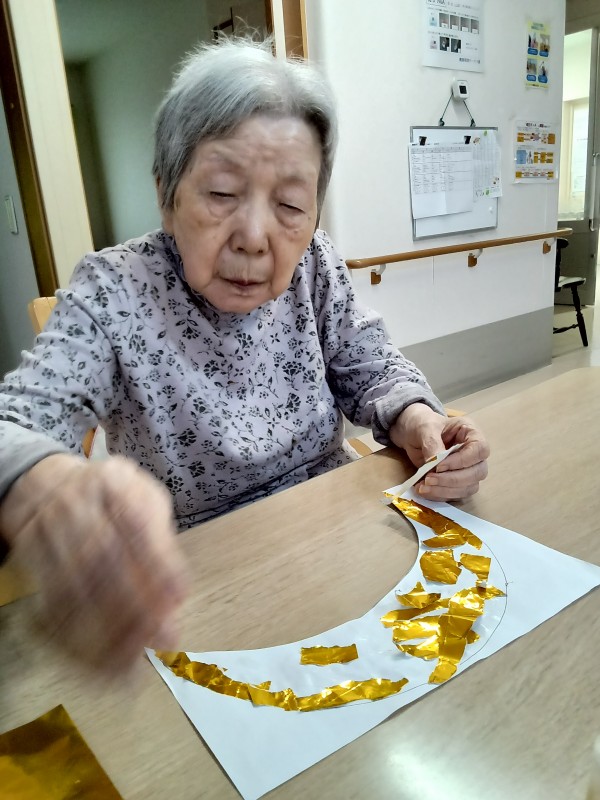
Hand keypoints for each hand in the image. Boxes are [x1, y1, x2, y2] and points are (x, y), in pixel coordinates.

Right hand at [0, 454, 187, 673]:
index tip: (177, 599)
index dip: (159, 564)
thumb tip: (178, 600)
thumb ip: (163, 545)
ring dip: (104, 625)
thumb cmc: (110, 500)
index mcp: (115, 480)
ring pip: (76, 582)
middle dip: (133, 603)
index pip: (138, 524)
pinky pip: (51, 596)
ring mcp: (48, 525)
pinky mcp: (29, 551)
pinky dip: (73, 628)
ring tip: (131, 656)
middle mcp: (77, 499)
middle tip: (156, 638)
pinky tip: (95, 651)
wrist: (47, 486)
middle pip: (105, 557)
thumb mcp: (144, 502)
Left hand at [389, 403, 488, 500]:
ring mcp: (468, 469)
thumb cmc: (423, 425)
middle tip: (429, 479)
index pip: (480, 450)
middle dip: (452, 480)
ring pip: (468, 487)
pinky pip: (456, 494)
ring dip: (446, 490)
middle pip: (477, 472)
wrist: (412, 434)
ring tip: (423, 487)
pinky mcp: (458, 483)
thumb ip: (432, 443)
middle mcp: (474, 453)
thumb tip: (436, 462)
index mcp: (471, 433)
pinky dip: (440, 495)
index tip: (439, 466)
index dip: (462, 461)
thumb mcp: (425, 428)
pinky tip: (424, 490)